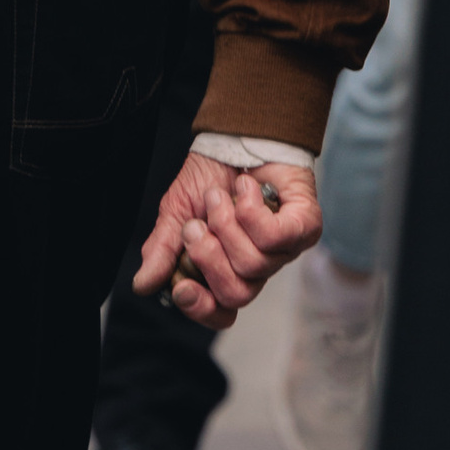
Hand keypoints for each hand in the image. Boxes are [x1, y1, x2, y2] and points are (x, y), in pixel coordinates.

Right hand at [133, 151, 321, 332]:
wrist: (236, 138)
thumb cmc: (210, 178)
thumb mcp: (175, 213)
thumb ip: (163, 250)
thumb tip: (144, 285)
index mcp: (227, 270)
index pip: (220, 312)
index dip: (201, 307)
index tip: (182, 287)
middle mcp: (258, 267)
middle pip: (237, 294)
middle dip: (209, 258)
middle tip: (196, 225)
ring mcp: (285, 250)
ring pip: (254, 264)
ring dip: (226, 222)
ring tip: (221, 196)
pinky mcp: (305, 227)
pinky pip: (276, 237)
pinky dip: (251, 209)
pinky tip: (246, 189)